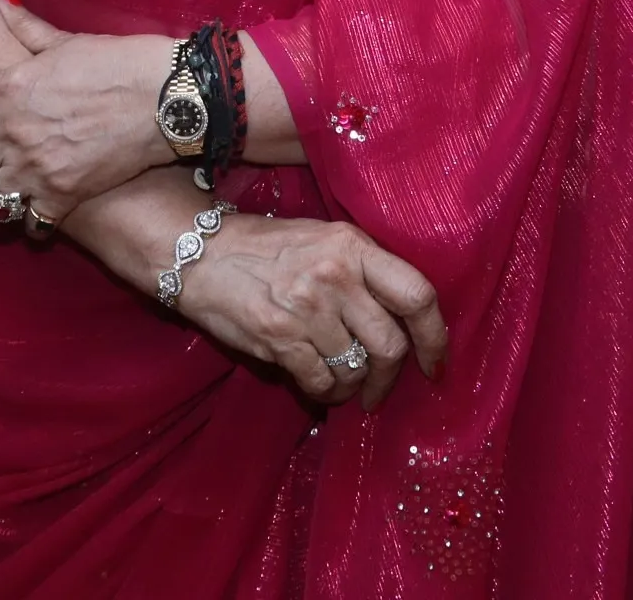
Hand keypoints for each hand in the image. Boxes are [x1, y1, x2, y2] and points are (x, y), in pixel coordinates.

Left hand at [0, 16, 175, 229]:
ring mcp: (36, 168)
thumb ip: (26, 29)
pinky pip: (30, 224)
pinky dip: (31, 223)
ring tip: (3, 193)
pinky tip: (38, 215)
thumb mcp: (65, 41)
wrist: (165, 98)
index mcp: (6, 89)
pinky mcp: (65, 196)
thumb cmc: (118, 62)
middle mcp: (12, 132)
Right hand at [169, 212, 446, 412]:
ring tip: (342, 384)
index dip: (436, 337)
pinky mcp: (279, 336)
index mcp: (352, 245)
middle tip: (380, 389)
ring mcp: (307, 306)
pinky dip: (326, 394)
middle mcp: (336, 274)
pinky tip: (318, 387)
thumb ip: (363, 271)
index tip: (435, 363)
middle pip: (391, 344)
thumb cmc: (263, 248)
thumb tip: (404, 325)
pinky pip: (322, 381)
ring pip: (356, 369)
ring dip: (353, 386)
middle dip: (390, 377)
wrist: (196, 251)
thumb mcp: (321, 240)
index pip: (418, 295)